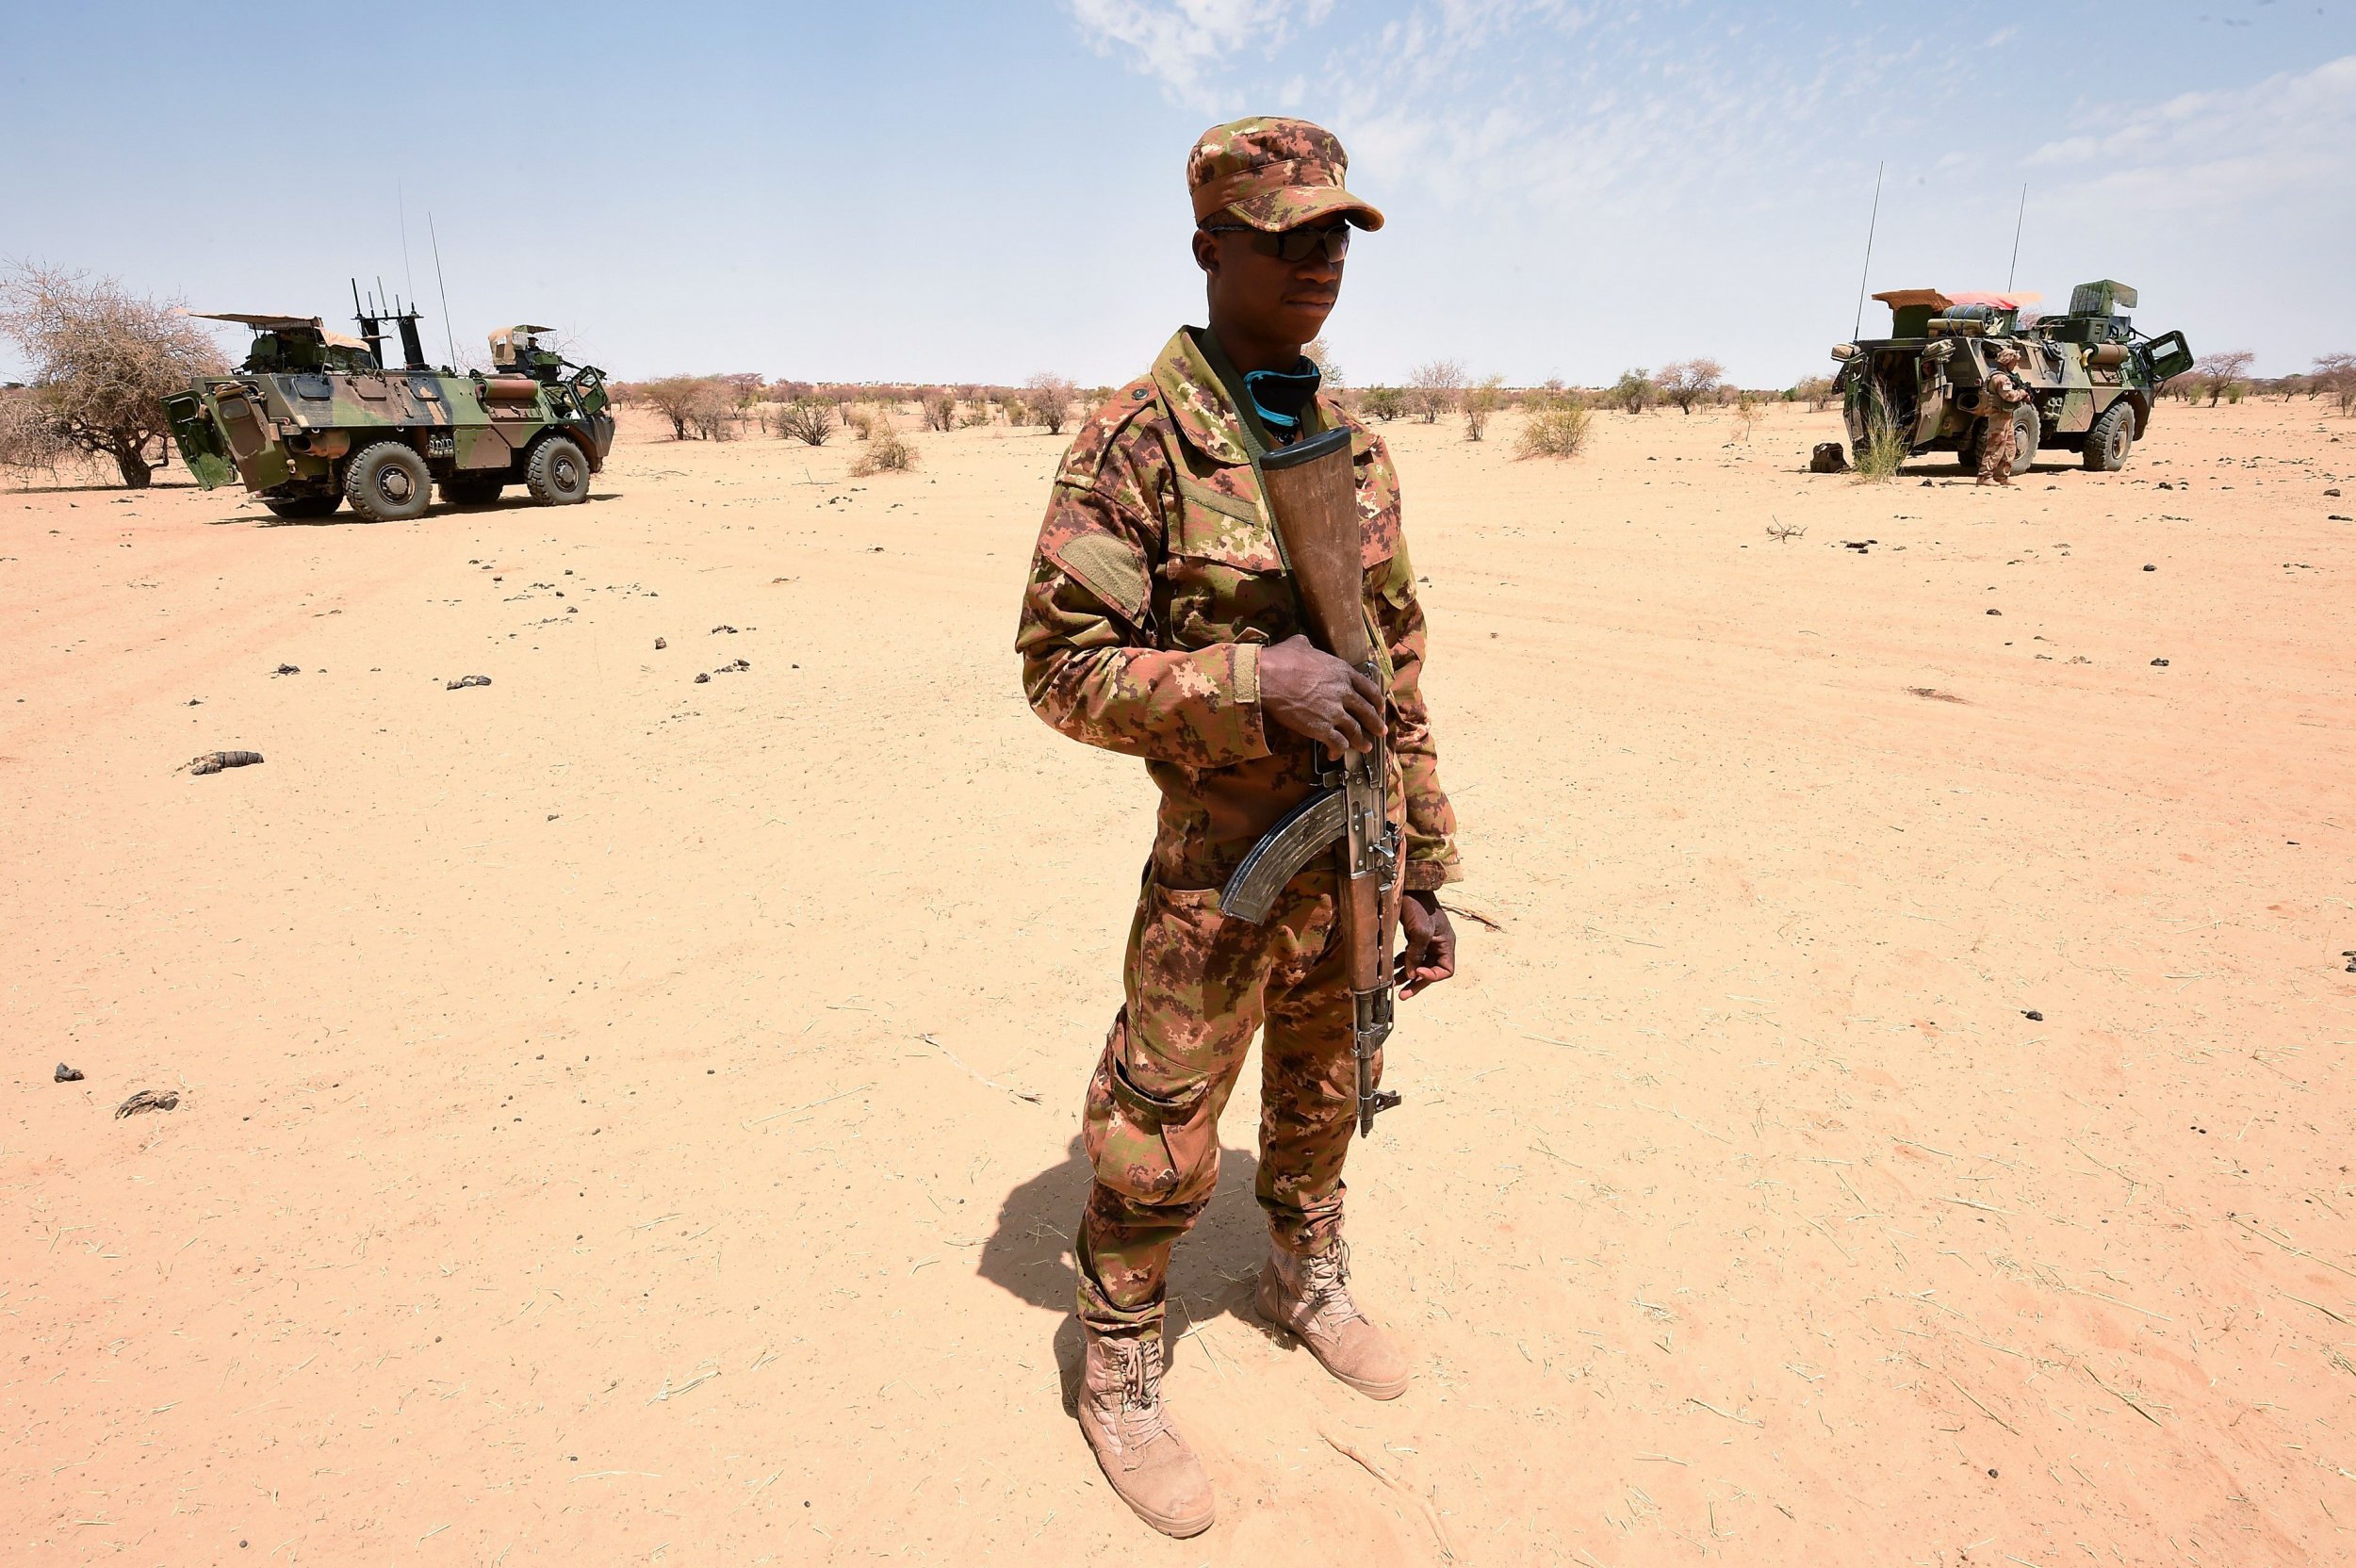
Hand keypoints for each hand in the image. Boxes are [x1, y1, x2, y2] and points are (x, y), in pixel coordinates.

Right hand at [1258, 634, 1381, 754]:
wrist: (1266, 678)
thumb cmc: (1281, 660)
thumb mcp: (1299, 645)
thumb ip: (1308, 646)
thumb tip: (1303, 642)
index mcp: (1342, 671)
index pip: (1368, 688)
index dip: (1376, 700)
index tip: (1379, 707)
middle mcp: (1343, 692)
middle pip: (1366, 711)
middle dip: (1375, 723)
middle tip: (1380, 730)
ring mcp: (1334, 712)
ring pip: (1355, 730)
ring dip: (1361, 741)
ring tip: (1365, 747)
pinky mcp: (1321, 728)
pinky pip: (1337, 743)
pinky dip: (1338, 750)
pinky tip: (1336, 755)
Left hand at [1396, 889, 1455, 996]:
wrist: (1409, 885)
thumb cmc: (1418, 905)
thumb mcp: (1420, 931)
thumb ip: (1417, 954)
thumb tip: (1413, 974)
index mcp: (1446, 943)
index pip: (1445, 970)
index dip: (1432, 976)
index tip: (1417, 974)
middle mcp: (1438, 944)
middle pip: (1431, 970)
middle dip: (1417, 983)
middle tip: (1404, 995)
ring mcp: (1427, 940)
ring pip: (1419, 965)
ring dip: (1407, 975)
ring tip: (1395, 985)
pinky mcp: (1415, 937)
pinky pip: (1410, 956)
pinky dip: (1402, 963)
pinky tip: (1392, 969)